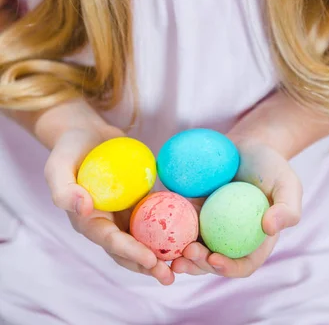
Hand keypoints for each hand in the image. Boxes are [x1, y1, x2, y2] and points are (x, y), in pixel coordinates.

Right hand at [42, 105, 174, 285]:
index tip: (151, 260)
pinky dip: (171, 225)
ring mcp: (125, 213)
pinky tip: (191, 231)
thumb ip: (64, 190)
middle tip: (170, 275)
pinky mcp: (140, 201)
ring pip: (146, 239)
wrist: (85, 133)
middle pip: (130, 250)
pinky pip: (157, 215)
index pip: (110, 242)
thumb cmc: (68, 151)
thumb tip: (84, 209)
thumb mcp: (57, 167)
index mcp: (88, 222)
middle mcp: (107, 223)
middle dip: (149, 265)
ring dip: (163, 252)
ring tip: (185, 262)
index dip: (130, 253)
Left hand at [172, 107, 302, 277]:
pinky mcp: (193, 209)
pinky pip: (179, 221)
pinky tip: (156, 225)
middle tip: (185, 254)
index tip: (214, 260)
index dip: (228, 269)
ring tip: (167, 252)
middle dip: (198, 265)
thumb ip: (288, 208)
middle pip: (213, 261)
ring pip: (192, 246)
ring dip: (179, 254)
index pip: (243, 265)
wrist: (250, 144)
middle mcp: (230, 238)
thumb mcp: (289, 183)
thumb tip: (270, 228)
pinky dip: (169, 228)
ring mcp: (210, 225)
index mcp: (255, 241)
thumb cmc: (272, 165)